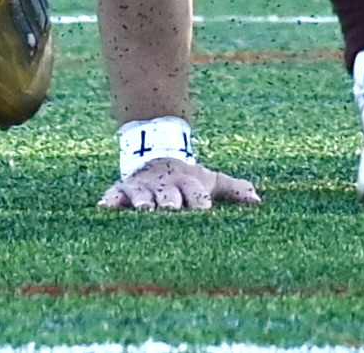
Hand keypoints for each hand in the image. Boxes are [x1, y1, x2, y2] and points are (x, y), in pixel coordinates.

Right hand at [98, 156, 261, 211]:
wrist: (156, 153)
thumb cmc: (188, 178)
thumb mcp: (210, 180)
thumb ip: (234, 189)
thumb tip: (259, 202)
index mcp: (189, 183)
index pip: (196, 195)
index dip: (199, 202)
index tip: (203, 211)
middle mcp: (166, 186)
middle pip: (169, 195)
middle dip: (171, 202)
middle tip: (172, 209)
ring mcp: (144, 187)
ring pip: (143, 196)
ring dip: (144, 202)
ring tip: (144, 209)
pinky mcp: (124, 189)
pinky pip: (115, 194)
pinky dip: (110, 199)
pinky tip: (104, 207)